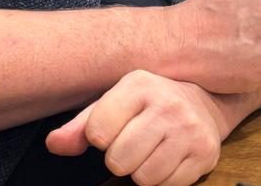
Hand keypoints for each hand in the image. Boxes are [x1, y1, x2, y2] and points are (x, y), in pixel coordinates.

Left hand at [46, 70, 225, 185]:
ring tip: (152, 152)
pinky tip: (170, 158)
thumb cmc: (148, 105)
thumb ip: (80, 126)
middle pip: (118, 160)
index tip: (117, 128)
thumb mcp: (113, 104)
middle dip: (121, 159)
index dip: (101, 137)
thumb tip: (54, 144)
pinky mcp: (206, 153)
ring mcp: (190, 129)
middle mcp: (169, 104)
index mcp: (140, 85)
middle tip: (135, 144)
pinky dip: (164, 179)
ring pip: (144, 177)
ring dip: (143, 171)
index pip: (96, 133)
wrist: (205, 102)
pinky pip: (168, 185)